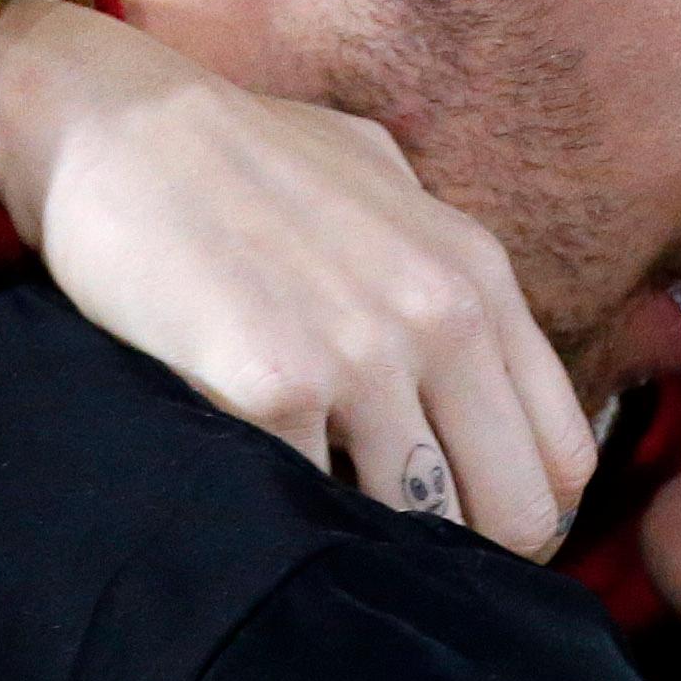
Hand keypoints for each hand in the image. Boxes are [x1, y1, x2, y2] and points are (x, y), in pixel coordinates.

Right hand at [0, 0, 597, 555]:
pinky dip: (290, 522)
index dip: (522, 518)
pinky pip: (311, 507)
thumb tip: (491, 389)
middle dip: (460, 555)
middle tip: (394, 555)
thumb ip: (449, 280)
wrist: (116, 124)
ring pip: (418, 527)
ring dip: (372, 544)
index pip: (563, 459)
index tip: (462, 529)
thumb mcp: (388, 193)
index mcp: (479, 278)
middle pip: (513, 514)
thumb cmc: (248, 159)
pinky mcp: (269, 386)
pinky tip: (257, 496)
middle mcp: (440, 318)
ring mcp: (357, 355)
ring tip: (318, 520)